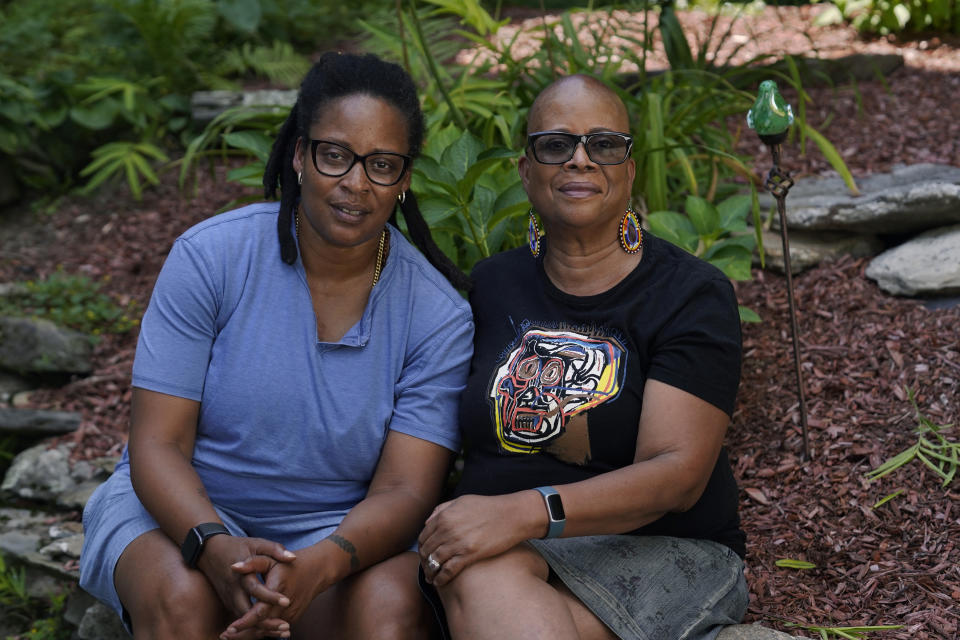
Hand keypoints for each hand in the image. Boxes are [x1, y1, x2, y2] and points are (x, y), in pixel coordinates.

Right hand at [195, 535, 294, 633]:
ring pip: (243, 619)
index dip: (270, 596)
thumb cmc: (237, 546)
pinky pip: (241, 618)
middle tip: (286, 627)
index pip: (256, 589)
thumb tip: (293, 558)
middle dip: (265, 621)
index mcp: (241, 574)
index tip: (287, 601)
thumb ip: (275, 550)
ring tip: (282, 632)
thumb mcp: (257, 543)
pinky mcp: (228, 603)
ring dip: (260, 627)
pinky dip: (254, 625)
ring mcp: (228, 598)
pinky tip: (270, 630)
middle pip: (247, 612)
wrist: (209, 552)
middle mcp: (233, 590)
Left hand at [223, 542, 341, 638]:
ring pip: (268, 630)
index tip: (229, 629)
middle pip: (262, 626)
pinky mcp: (293, 617)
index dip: (244, 622)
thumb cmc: (289, 563)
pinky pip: (275, 627)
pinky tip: (247, 633)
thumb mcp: (271, 558)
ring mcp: (291, 613)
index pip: (259, 612)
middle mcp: (286, 606)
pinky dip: (261, 631)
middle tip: (223, 636)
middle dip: (243, 633)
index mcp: (278, 589)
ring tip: (232, 637)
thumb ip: (252, 563)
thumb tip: (233, 566)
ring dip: (251, 634)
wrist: (317, 570)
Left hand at [418, 492, 540, 586]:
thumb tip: (427, 522)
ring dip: (430, 572)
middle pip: (427, 550)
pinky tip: (439, 583)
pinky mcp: (469, 554)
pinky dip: (441, 578)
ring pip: (435, 562)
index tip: (424, 555)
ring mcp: (458, 542)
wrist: (512, 515)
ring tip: (431, 578)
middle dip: (424, 561)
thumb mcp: (462, 501)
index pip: (423, 536)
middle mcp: (447, 529)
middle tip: (427, 568)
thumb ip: (442, 509)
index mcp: (444, 516)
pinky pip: (448, 570)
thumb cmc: (488, 507)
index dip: (422, 548)